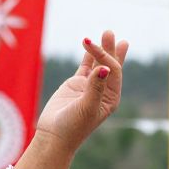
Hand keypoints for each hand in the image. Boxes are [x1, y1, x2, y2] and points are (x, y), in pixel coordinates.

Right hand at [16, 31, 128, 168]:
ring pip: (98, 64)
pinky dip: (88, 56)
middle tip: (109, 33)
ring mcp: (90, 87)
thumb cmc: (73, 126)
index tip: (91, 46)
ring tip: (107, 33)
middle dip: (110, 49)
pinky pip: (85, 66)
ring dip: (101, 49)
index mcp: (111, 98)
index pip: (113, 71)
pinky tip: (90, 45)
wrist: (55, 135)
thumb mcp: (87, 107)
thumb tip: (104, 68)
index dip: (105, 57)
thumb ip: (95, 87)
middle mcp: (103, 92)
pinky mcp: (76, 85)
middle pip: (110, 65)